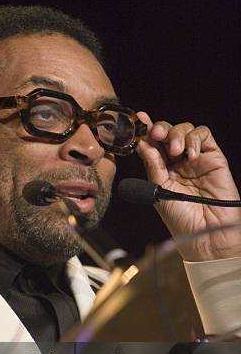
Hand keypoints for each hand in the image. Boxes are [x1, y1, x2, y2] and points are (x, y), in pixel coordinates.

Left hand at [136, 113, 240, 259]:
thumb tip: (141, 142)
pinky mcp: (214, 158)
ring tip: (175, 152)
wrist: (205, 233)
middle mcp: (178, 163)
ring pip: (186, 130)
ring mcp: (196, 159)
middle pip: (168, 132)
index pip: (153, 144)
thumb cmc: (181, 219)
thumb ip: (152, 164)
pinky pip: (205, 136)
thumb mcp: (159, 190)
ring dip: (177, 135)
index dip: (146, 131)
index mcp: (162, 170)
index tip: (138, 120)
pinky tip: (190, 156)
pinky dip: (195, 139)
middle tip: (157, 135)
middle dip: (161, 129)